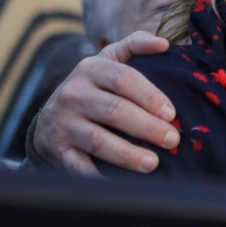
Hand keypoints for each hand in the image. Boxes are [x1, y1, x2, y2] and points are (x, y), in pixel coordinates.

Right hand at [33, 31, 178, 175]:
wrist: (52, 118)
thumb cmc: (94, 87)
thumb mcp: (109, 60)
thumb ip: (135, 46)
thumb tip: (164, 42)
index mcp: (91, 69)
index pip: (124, 79)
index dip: (150, 96)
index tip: (172, 113)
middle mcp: (74, 94)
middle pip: (114, 111)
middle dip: (147, 127)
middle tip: (172, 139)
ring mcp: (65, 124)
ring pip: (98, 140)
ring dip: (127, 154)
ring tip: (152, 163)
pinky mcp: (59, 150)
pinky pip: (80, 167)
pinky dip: (100, 177)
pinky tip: (123, 183)